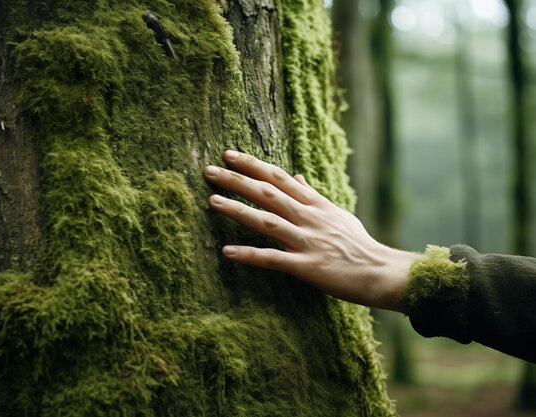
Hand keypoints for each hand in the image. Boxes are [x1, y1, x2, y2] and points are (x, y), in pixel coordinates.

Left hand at [203, 150, 416, 312]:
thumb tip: (298, 176)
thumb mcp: (337, 214)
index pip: (279, 177)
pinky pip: (273, 258)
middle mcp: (309, 217)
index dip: (253, 165)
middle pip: (268, 193)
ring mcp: (307, 241)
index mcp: (315, 204)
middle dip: (237, 180)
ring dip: (238, 211)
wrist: (381, 272)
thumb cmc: (359, 244)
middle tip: (210, 170)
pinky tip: (227, 252)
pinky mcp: (307, 266)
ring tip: (212, 202)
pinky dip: (249, 255)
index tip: (230, 155)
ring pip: (267, 221)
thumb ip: (313, 196)